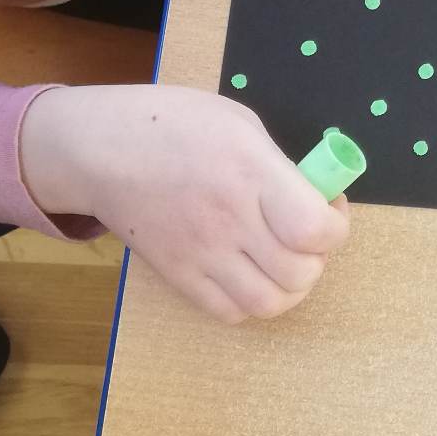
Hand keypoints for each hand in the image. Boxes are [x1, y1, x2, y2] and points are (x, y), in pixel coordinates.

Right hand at [19, 85, 349, 321]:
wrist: (100, 150)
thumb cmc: (172, 123)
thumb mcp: (238, 123)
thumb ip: (278, 165)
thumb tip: (313, 196)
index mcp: (250, 172)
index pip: (313, 228)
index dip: (337, 226)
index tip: (330, 206)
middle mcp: (229, 220)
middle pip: (300, 273)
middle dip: (318, 257)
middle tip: (307, 234)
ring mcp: (201, 254)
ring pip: (268, 303)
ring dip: (289, 287)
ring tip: (283, 260)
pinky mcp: (178, 276)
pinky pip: (229, 312)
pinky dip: (250, 301)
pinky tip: (249, 272)